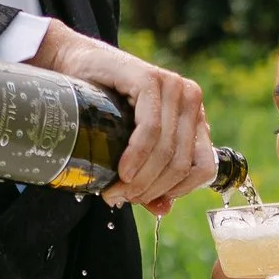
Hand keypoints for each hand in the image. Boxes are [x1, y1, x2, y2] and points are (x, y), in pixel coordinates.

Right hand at [34, 22, 212, 210]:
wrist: (74, 68)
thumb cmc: (104, 108)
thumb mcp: (130, 147)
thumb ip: (151, 177)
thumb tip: (163, 211)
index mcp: (195, 117)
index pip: (203, 168)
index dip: (176, 191)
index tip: (146, 200)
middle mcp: (191, 99)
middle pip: (182, 163)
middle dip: (150, 189)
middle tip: (121, 198)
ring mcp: (173, 86)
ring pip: (167, 150)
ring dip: (141, 178)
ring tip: (116, 190)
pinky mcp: (151, 79)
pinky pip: (151, 129)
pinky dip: (137, 155)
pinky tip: (123, 170)